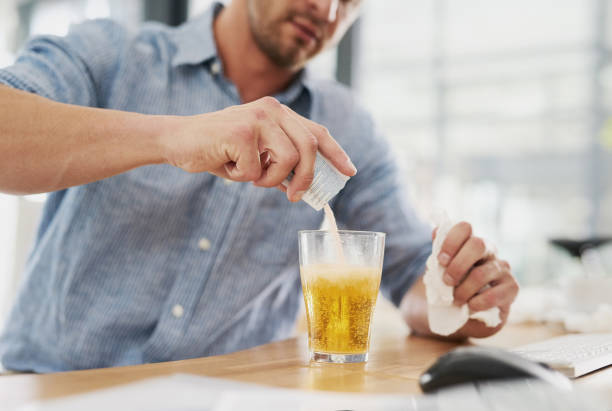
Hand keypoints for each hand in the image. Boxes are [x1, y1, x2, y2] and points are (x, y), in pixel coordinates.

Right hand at [160, 96, 356, 201]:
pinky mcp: (241, 131)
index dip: (336, 153)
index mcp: (278, 112)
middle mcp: (272, 109)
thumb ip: (279, 166)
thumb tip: (303, 187)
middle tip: (293, 197)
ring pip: (287, 161)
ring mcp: (257, 117)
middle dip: (304, 178)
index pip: (317, 132)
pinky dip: (242, 177)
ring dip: (267, 180)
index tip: (349, 172)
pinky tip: (226, 165)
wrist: (178, 141)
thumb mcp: (255, 158)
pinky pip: (256, 170)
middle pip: (308, 148)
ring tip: (247, 175)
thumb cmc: (218, 151)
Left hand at [435, 222, 518, 337]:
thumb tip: (437, 231)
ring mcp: (503, 268)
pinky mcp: (512, 287)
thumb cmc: (455, 286)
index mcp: (469, 242)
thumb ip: (440, 253)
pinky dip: (477, 303)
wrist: (470, 313)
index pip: (465, 227)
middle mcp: (489, 251)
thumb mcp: (442, 270)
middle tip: (447, 282)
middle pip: (477, 244)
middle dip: (458, 265)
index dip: (451, 241)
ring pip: (481, 274)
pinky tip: (470, 307)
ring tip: (455, 300)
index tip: (441, 260)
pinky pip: (493, 294)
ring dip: (463, 290)